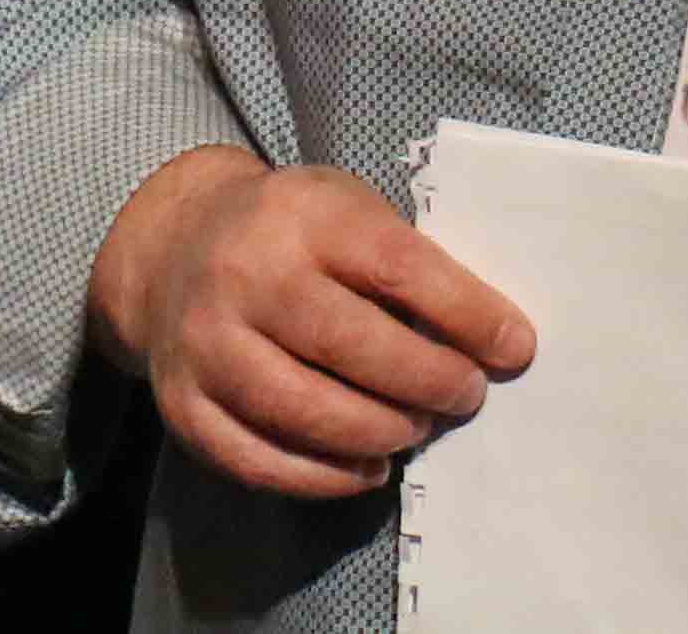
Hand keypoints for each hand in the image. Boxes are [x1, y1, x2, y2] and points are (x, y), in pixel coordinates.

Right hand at [87, 149, 535, 500]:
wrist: (173, 246)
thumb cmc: (290, 234)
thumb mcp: (347, 210)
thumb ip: (412, 264)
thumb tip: (498, 343)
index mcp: (296, 215)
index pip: (395, 267)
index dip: (467, 314)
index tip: (514, 347)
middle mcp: (241, 275)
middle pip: (353, 345)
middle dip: (429, 382)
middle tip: (463, 395)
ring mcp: (205, 344)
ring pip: (307, 411)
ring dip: (383, 432)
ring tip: (413, 427)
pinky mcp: (185, 404)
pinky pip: (262, 461)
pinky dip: (327, 477)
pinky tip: (365, 464)